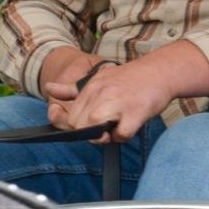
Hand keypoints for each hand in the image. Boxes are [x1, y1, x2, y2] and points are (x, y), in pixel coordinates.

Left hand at [48, 41, 208, 142]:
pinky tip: (129, 125)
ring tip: (115, 128)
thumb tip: (48, 88)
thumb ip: (72, 89)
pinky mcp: (135, 111)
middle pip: (80, 126)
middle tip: (106, 128)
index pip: (71, 117)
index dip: (77, 127)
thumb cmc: (129, 79)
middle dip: (90, 133)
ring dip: (104, 136)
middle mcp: (101, 93)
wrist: (159, 71)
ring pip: (94, 129)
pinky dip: (123, 136)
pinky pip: (120, 134)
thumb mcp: (97, 79)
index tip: (88, 126)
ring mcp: (117, 102)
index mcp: (90, 87)